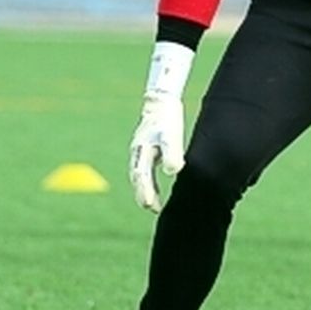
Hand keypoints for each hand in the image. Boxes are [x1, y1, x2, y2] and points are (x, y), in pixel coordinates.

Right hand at [129, 91, 184, 212]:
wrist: (161, 100)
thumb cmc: (167, 118)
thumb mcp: (170, 135)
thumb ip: (171, 153)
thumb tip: (173, 171)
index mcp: (141, 150)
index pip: (141, 176)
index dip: (145, 192)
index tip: (150, 206)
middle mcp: (137, 153)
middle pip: (137, 179)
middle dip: (143, 195)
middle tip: (152, 209)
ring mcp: (140, 151)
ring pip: (139, 177)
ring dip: (145, 191)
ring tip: (153, 206)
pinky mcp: (147, 150)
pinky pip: (145, 171)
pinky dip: (149, 183)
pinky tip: (156, 192)